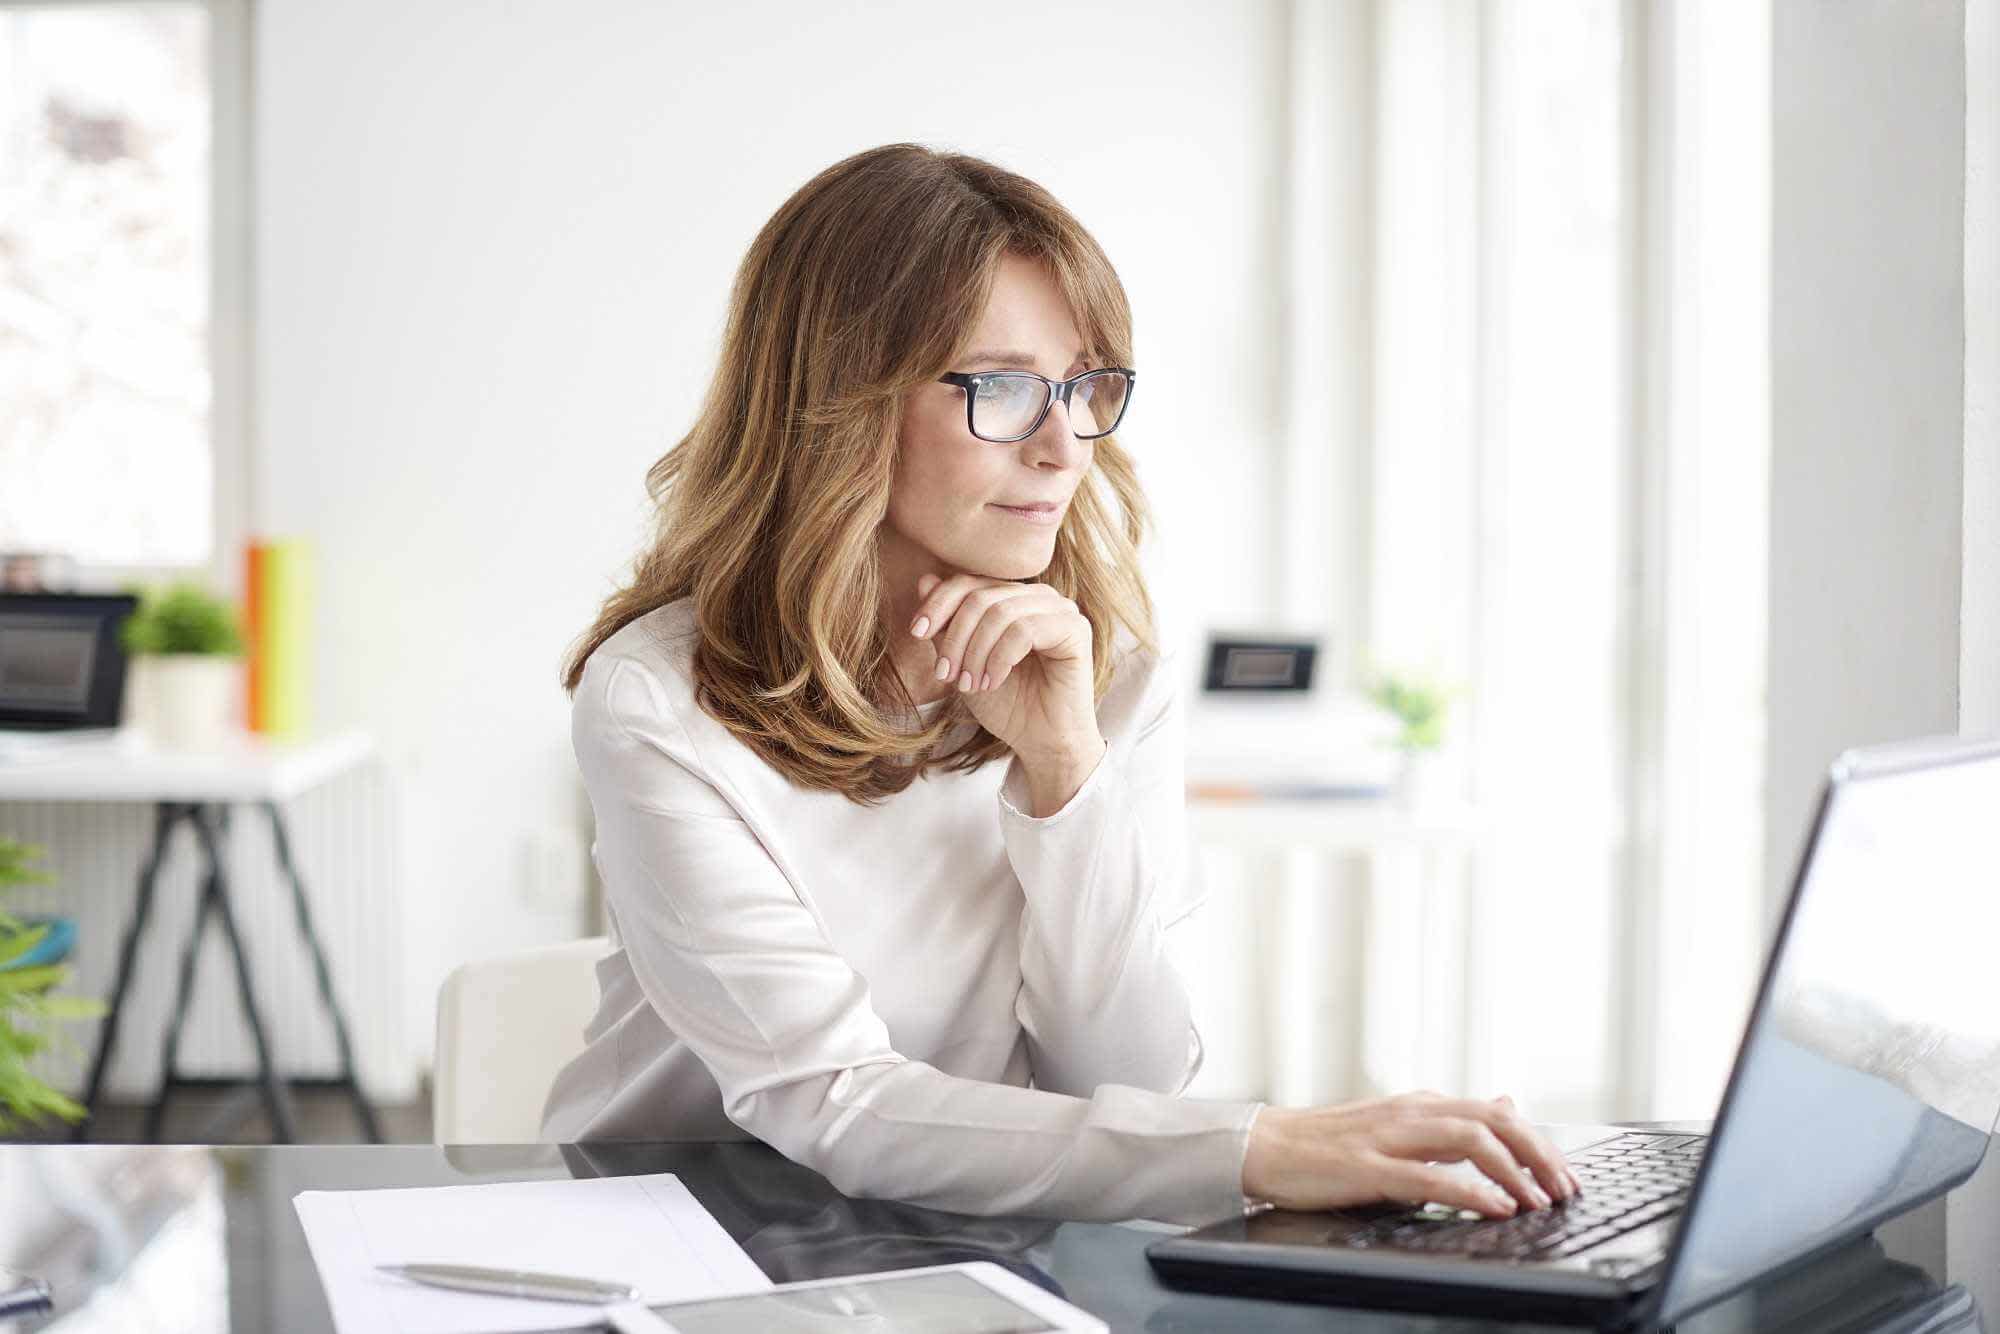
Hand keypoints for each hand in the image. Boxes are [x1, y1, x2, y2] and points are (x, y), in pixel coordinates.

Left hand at [907, 572, 1103, 768]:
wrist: (1041, 742)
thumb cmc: (1006, 704)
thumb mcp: (963, 661)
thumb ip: (947, 625)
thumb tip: (924, 580)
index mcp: (1014, 597)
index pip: (969, 583)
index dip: (937, 603)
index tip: (916, 633)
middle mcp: (1039, 597)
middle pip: (981, 596)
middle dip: (955, 637)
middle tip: (945, 674)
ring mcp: (1061, 610)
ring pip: (1000, 612)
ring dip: (975, 653)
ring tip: (969, 684)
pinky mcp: (1076, 629)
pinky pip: (1024, 630)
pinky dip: (999, 659)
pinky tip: (992, 682)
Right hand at [1241, 1092, 1581, 1216]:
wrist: (1264, 1146)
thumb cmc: (1327, 1142)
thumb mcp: (1399, 1124)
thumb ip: (1451, 1120)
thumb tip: (1506, 1102)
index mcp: (1420, 1104)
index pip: (1495, 1114)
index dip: (1538, 1143)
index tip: (1565, 1174)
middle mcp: (1410, 1112)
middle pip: (1492, 1120)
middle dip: (1538, 1154)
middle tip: (1565, 1188)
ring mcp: (1388, 1137)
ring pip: (1468, 1140)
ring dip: (1513, 1170)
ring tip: (1539, 1199)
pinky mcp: (1367, 1167)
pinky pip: (1428, 1177)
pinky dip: (1469, 1191)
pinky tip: (1494, 1207)